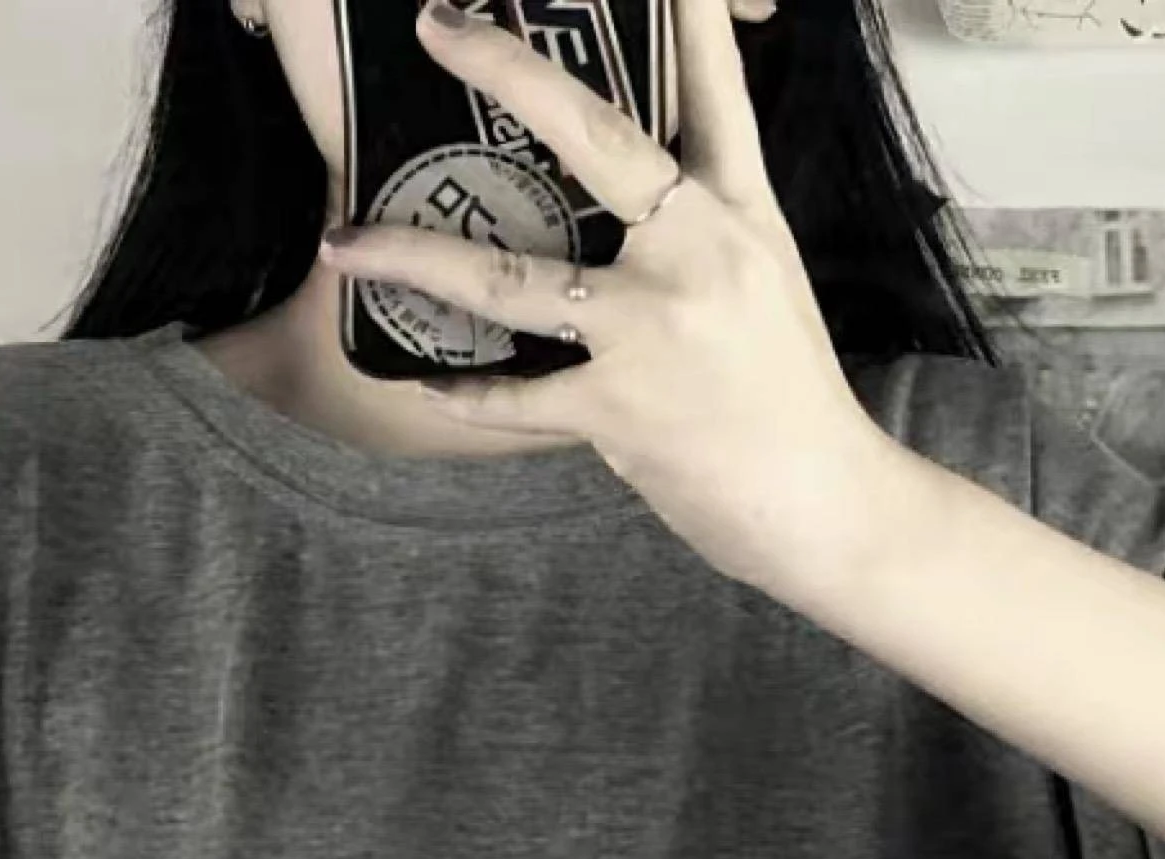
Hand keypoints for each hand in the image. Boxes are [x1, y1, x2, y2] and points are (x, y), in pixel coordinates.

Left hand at [315, 0, 895, 592]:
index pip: (710, 81)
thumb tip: (638, 189)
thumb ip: (700, 221)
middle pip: (594, 135)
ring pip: (508, 277)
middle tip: (439, 24)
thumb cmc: (788, 395)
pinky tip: (418, 379)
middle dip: (509, 70)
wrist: (822, 503)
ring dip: (412, 259)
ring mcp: (650, 329)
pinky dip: (463, 394)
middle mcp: (695, 250)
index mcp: (738, 210)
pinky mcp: (617, 411)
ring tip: (342, 243)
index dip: (682, 10)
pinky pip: (513, 399)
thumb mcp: (764, 277)